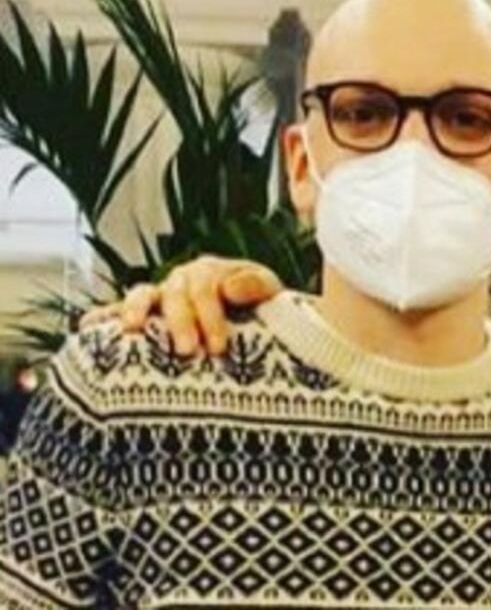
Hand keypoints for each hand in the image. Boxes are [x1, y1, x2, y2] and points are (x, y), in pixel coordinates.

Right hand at [80, 256, 283, 355]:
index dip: (209, 314)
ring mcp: (160, 297)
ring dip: (136, 310)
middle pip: (174, 294)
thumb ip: (255, 285)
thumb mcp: (268, 292)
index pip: (205, 287)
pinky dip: (102, 316)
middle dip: (180, 321)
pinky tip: (88, 327)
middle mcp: (181, 280)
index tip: (218, 346)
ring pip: (142, 294)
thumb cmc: (261, 306)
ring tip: (133, 329)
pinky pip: (118, 311)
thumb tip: (230, 287)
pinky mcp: (146, 316)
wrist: (255, 318)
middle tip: (190, 351)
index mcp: (210, 272)